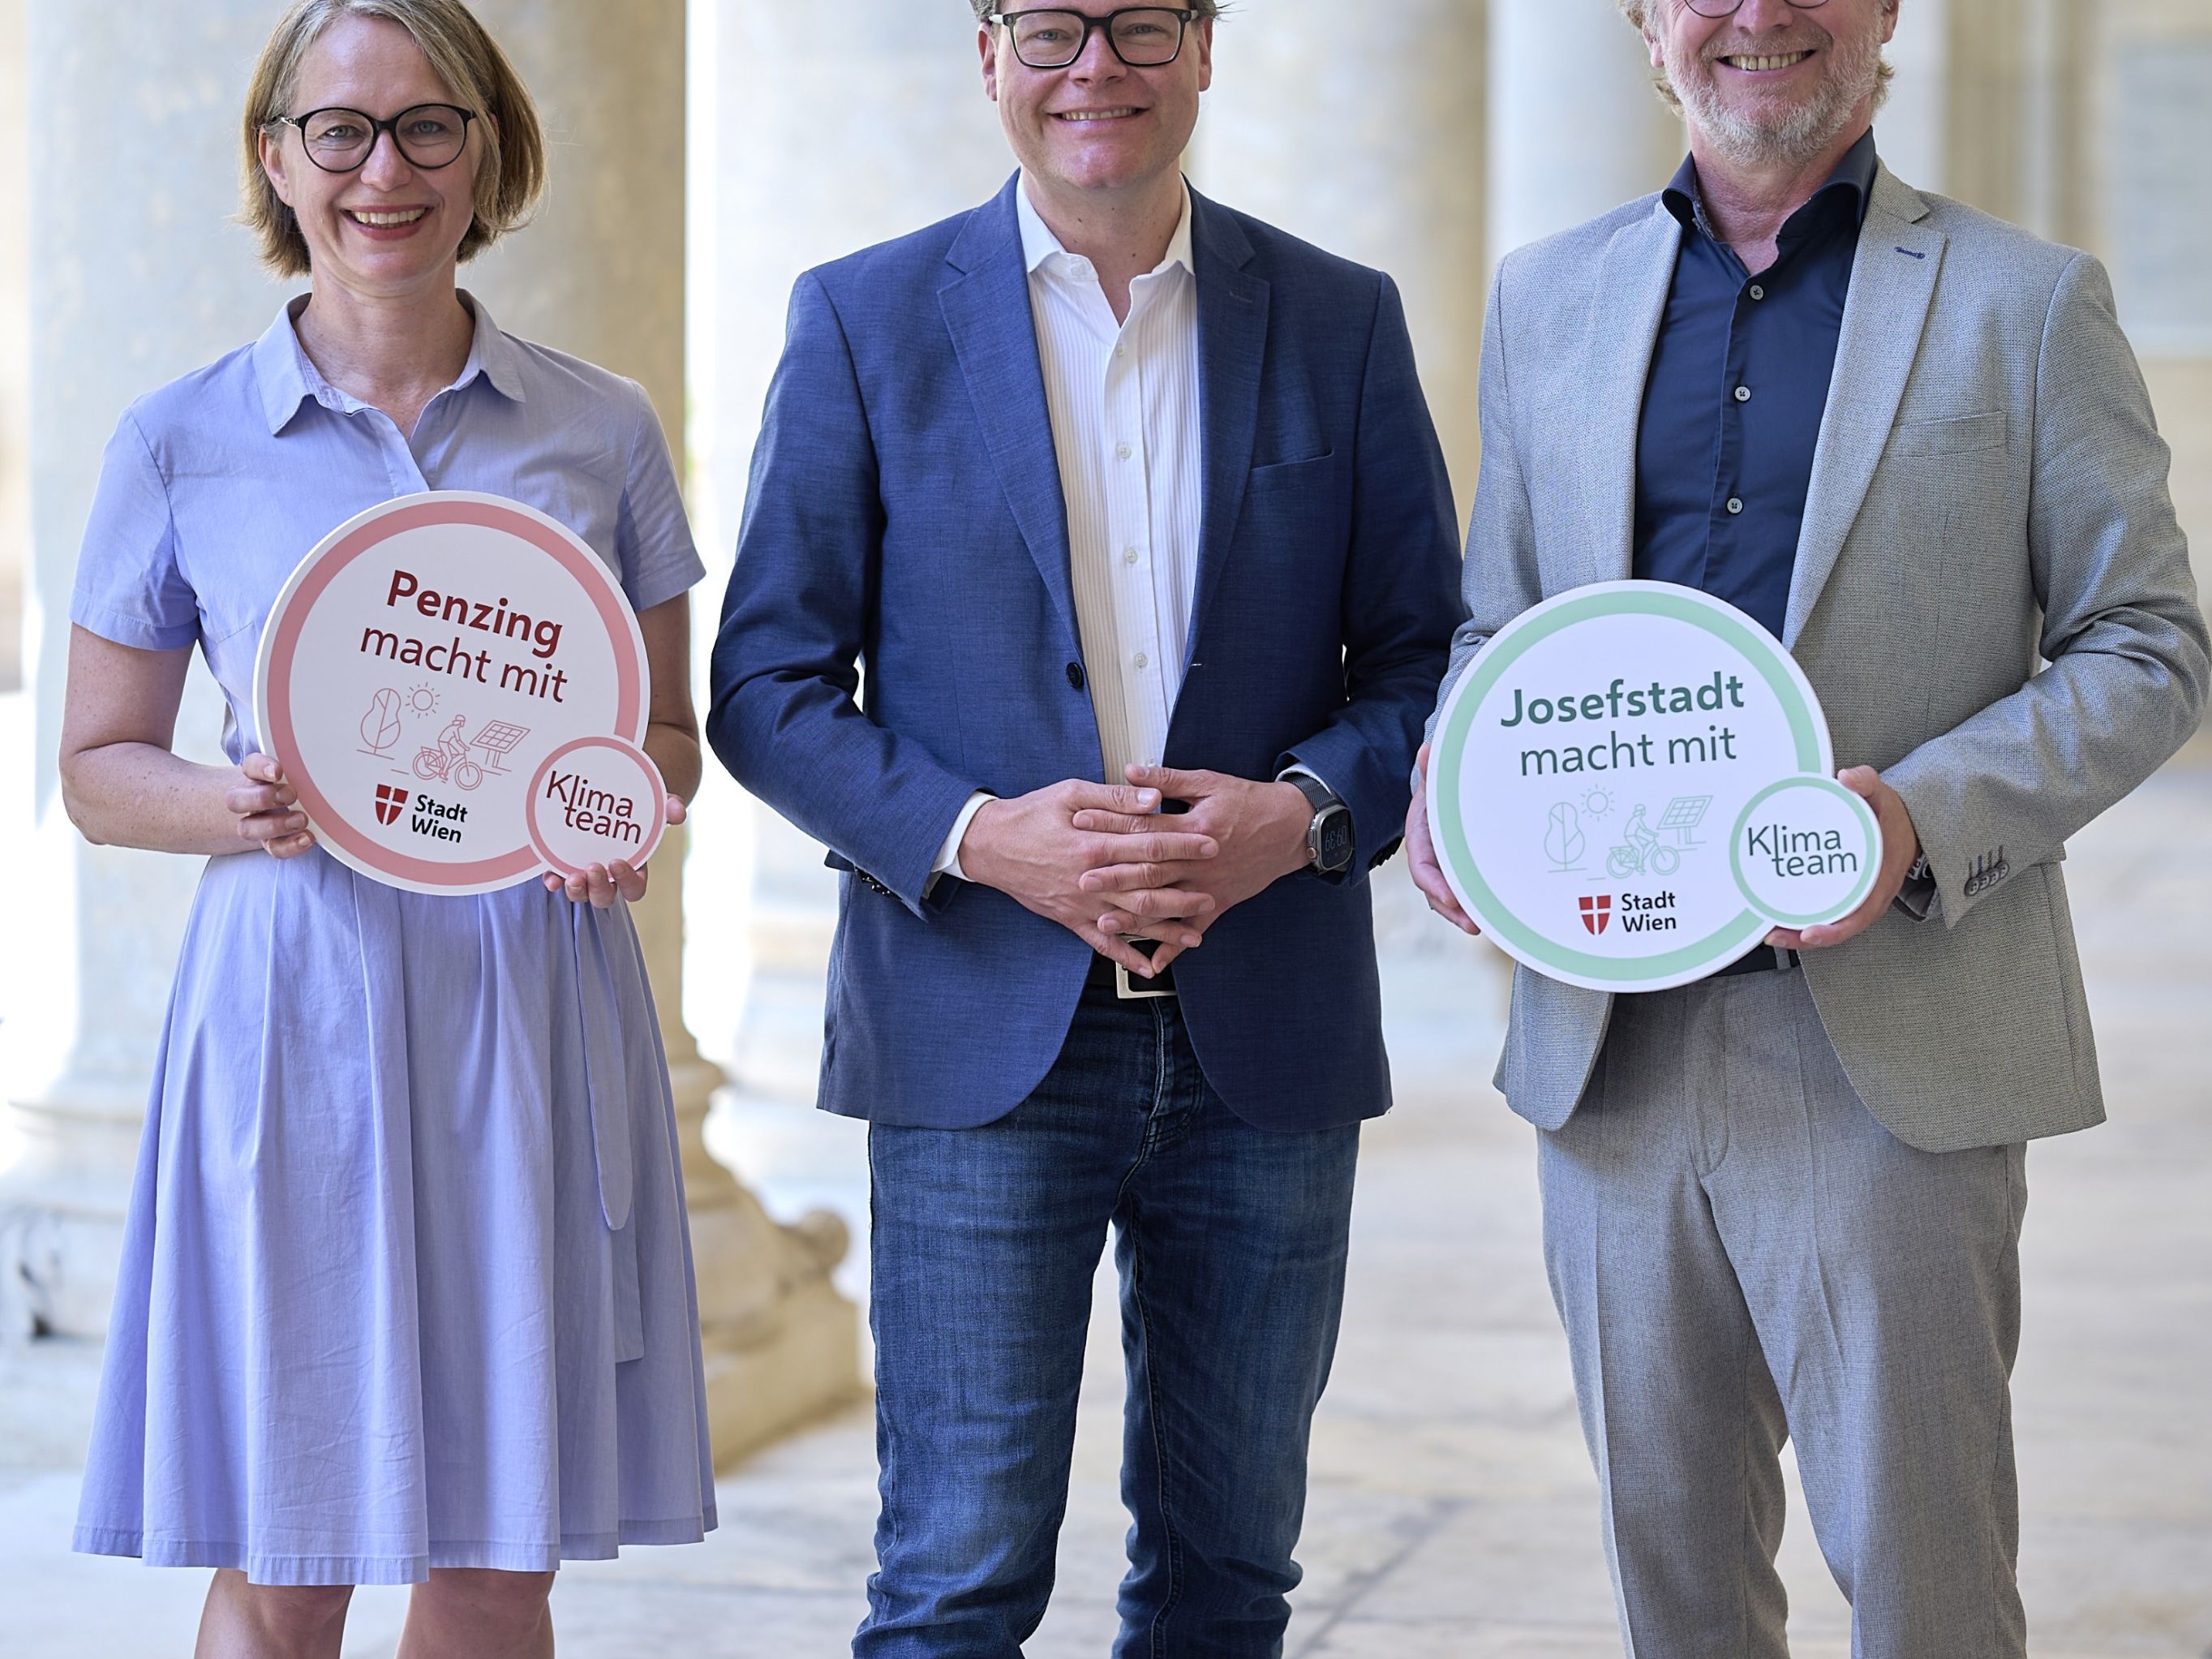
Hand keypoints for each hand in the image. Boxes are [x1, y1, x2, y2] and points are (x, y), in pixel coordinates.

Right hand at [227, 753, 314, 858]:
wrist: (285, 805)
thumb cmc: (296, 782)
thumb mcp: (297, 770)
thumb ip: (302, 765)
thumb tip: (328, 753)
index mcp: (254, 776)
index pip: (249, 767)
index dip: (260, 768)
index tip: (278, 771)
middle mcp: (248, 799)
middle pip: (235, 800)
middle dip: (262, 798)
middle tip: (290, 794)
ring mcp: (255, 823)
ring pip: (248, 828)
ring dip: (275, 825)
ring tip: (301, 820)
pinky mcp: (270, 841)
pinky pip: (273, 848)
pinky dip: (290, 845)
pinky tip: (307, 838)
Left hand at [542, 796, 687, 907]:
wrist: (608, 796)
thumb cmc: (635, 809)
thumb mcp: (652, 806)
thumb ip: (666, 808)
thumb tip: (679, 811)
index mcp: (632, 869)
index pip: (633, 888)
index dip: (627, 881)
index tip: (618, 862)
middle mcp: (607, 878)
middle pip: (604, 898)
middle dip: (598, 887)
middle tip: (592, 867)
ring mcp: (584, 874)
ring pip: (580, 895)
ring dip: (576, 890)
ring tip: (570, 877)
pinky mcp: (562, 866)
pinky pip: (557, 881)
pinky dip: (553, 881)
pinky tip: (550, 876)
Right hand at [961, 780, 1219, 977]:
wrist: (989, 846)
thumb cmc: (1030, 815)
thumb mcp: (1071, 793)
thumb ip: (1115, 797)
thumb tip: (1154, 797)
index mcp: (1095, 843)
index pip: (1151, 845)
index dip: (1184, 846)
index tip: (1211, 844)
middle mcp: (1092, 878)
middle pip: (1149, 887)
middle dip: (1185, 892)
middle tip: (1213, 893)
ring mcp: (1082, 903)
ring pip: (1132, 919)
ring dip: (1166, 929)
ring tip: (1196, 933)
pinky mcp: (1070, 918)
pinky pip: (1103, 943)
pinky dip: (1127, 957)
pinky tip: (1149, 966)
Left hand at [1073, 765, 1311, 971]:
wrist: (1291, 828)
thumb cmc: (1250, 802)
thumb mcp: (1209, 782)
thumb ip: (1168, 780)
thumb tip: (1130, 772)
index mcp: (1193, 827)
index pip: (1143, 826)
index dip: (1109, 825)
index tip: (1081, 825)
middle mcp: (1198, 860)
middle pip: (1149, 869)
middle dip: (1113, 875)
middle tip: (1081, 879)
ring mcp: (1208, 885)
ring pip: (1166, 903)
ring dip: (1135, 915)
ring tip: (1104, 922)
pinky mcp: (1219, 902)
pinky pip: (1193, 927)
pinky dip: (1175, 946)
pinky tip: (1154, 961)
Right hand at [1406, 744, 1479, 935]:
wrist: (1445, 788)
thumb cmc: (1442, 784)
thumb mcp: (1437, 775)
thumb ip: (1432, 767)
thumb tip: (1427, 751)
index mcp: (1420, 836)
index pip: (1420, 865)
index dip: (1433, 883)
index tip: (1450, 896)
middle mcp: (1432, 855)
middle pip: (1437, 889)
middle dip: (1453, 909)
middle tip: (1473, 924)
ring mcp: (1447, 864)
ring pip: (1452, 893)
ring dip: (1467, 910)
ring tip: (1485, 924)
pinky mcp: (1463, 868)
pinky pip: (1468, 888)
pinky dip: (1478, 901)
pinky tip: (1497, 911)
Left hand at [1765, 766, 1919, 951]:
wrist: (1909, 827)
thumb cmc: (1893, 817)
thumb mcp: (1883, 796)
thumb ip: (1867, 782)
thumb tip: (1846, 777)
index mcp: (1880, 882)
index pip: (1858, 916)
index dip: (1834, 929)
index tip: (1810, 932)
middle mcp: (1869, 899)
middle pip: (1837, 928)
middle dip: (1805, 938)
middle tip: (1774, 935)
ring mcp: (1858, 901)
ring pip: (1829, 925)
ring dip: (1799, 933)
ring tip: (1769, 931)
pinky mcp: (1848, 897)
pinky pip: (1827, 914)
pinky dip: (1804, 919)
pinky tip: (1778, 917)